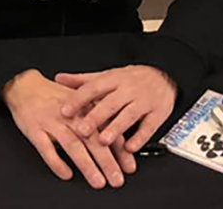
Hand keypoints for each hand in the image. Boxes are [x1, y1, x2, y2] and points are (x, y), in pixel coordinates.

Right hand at [2, 69, 135, 188]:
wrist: (26, 86)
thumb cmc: (55, 96)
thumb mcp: (80, 101)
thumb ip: (98, 117)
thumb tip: (119, 138)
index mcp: (83, 107)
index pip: (105, 129)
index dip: (119, 149)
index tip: (129, 166)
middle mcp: (69, 115)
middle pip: (91, 139)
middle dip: (107, 161)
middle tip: (117, 179)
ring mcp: (52, 122)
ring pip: (72, 145)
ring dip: (87, 165)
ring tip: (98, 181)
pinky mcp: (35, 129)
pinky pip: (46, 148)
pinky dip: (57, 162)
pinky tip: (66, 174)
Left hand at [56, 65, 176, 152]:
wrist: (163, 74)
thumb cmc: (130, 78)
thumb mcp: (107, 76)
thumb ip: (83, 80)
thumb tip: (59, 78)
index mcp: (113, 79)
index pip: (93, 88)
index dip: (78, 99)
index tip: (65, 110)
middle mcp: (128, 89)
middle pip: (110, 103)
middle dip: (95, 117)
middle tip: (82, 130)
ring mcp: (144, 101)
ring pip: (129, 115)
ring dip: (116, 128)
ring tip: (103, 141)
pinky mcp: (158, 113)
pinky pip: (149, 126)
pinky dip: (139, 138)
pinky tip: (129, 148)